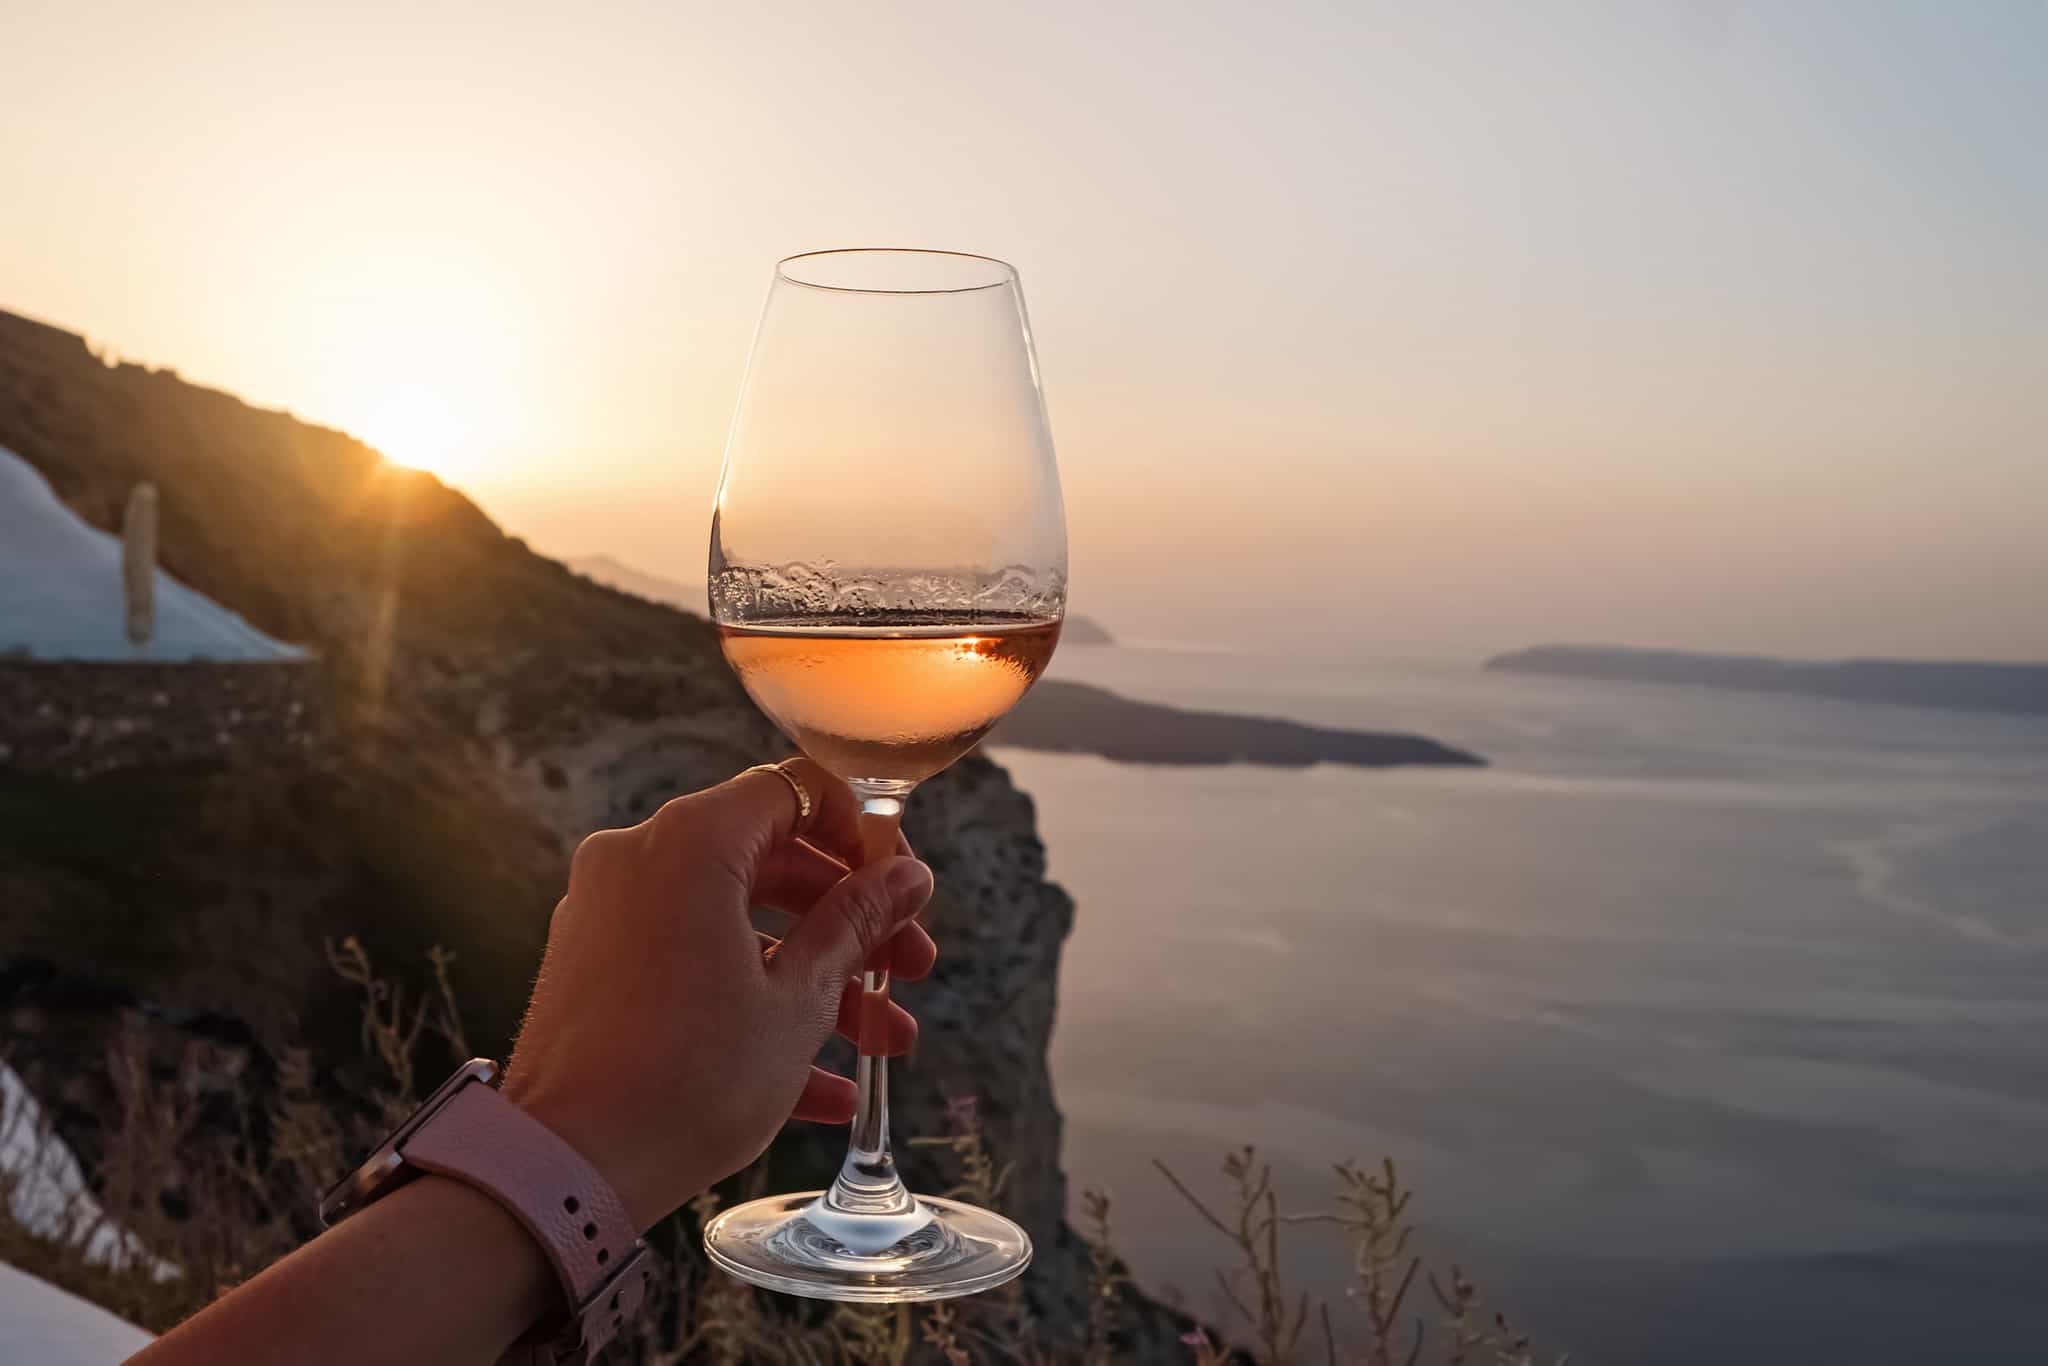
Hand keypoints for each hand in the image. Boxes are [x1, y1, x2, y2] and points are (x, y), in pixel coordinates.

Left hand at [500, 759, 935, 1229]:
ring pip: (737, 923)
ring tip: (880, 1042)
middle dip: (850, 921)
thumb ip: (855, 924)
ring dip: (815, 978)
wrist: (565, 1168)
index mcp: (692, 843)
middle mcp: (640, 859)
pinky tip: (821, 1086)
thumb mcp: (798, 1000)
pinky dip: (751, 1005)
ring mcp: (609, 915)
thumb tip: (905, 878)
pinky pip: (691, 966)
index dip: (863, 836)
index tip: (899, 888)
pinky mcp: (593, 971)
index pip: (798, 791)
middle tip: (908, 968)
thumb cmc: (688, 1080)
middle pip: (771, 861)